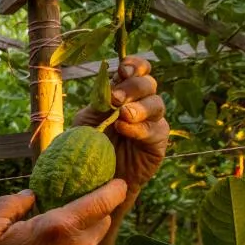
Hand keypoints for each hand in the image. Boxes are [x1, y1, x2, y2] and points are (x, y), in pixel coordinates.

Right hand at [0, 180, 127, 244]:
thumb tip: (31, 195)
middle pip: (103, 220)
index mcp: (61, 226)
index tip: (116, 182)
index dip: (114, 188)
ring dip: (79, 239)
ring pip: (92, 244)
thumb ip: (11, 203)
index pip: (104, 200)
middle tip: (69, 213)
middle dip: (92, 213)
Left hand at [72, 57, 168, 192]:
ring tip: (122, 115)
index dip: (134, 66)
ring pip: (156, 104)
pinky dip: (139, 128)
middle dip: (133, 87)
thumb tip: (110, 83)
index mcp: (122, 92)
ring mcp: (152, 121)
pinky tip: (124, 129)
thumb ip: (98, 101)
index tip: (123, 70)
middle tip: (115, 99)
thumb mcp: (87, 120)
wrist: (95, 179)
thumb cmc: (88, 146)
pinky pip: (155, 129)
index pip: (136, 70)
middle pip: (148, 83)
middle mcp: (140, 103)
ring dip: (138, 107)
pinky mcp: (158, 141)